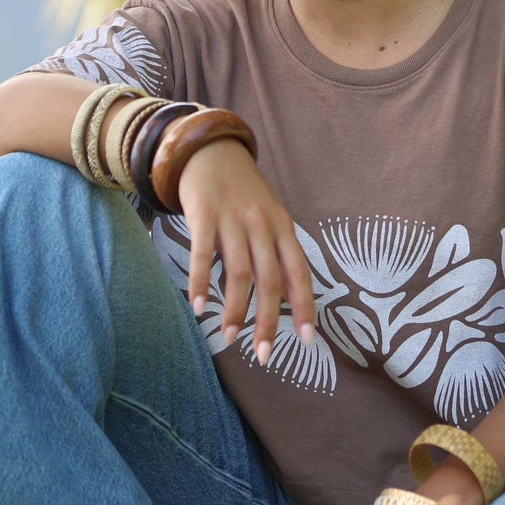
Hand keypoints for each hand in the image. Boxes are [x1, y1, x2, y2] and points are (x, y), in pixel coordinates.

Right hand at [176, 138, 315, 361]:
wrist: (211, 149)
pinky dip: (200, 284)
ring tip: (230, 338)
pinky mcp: (204, 214)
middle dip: (268, 321)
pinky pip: (203, 255)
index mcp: (283, 227)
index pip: (299, 273)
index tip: (306, 340)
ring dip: (234, 310)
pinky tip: (198, 308)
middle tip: (263, 354)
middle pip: (270, 280)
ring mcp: (233, 219)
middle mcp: (262, 224)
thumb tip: (282, 300)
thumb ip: (275, 253)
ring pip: (239, 273)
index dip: (304, 307)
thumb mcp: (268, 217)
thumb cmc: (242, 192)